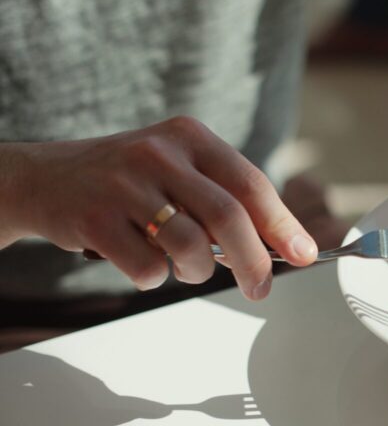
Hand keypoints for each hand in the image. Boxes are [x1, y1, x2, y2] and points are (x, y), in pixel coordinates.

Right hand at [1, 117, 317, 299]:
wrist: (45, 180)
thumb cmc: (129, 183)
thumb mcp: (178, 170)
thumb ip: (226, 200)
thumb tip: (284, 246)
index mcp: (190, 137)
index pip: (251, 184)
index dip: (282, 225)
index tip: (305, 255)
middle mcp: (159, 153)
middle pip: (228, 217)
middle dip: (253, 261)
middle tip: (259, 288)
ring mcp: (124, 184)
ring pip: (189, 246)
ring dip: (198, 272)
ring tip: (187, 269)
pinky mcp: (95, 218)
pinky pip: (148, 268)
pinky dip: (155, 278)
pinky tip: (142, 261)